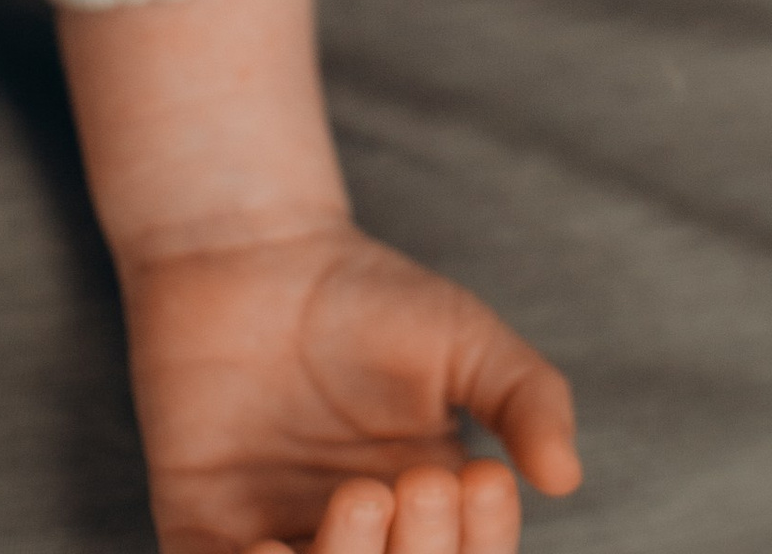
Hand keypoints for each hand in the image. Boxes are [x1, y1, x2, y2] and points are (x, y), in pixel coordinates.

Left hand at [119, 211, 578, 553]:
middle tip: (422, 480)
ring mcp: (283, 542)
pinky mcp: (205, 536)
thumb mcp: (463, 336)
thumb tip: (566, 477)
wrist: (252, 248)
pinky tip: (269, 544)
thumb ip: (524, 396)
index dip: (482, 547)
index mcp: (427, 516)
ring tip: (362, 494)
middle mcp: (360, 545)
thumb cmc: (365, 292)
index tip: (481, 478)